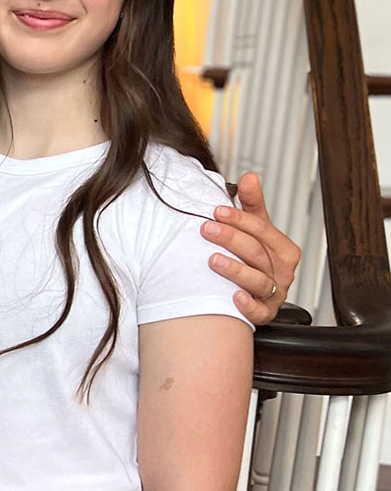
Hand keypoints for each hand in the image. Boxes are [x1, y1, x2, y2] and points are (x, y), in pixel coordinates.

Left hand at [201, 172, 301, 325]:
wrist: (255, 293)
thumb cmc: (253, 256)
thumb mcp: (254, 229)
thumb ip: (252, 204)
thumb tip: (249, 176)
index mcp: (283, 249)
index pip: (263, 230)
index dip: (240, 219)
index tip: (216, 210)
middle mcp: (282, 272)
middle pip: (257, 253)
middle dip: (231, 239)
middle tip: (206, 229)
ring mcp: (274, 294)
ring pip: (258, 281)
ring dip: (235, 270)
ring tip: (212, 260)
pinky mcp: (265, 313)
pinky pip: (260, 312)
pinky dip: (248, 306)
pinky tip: (233, 297)